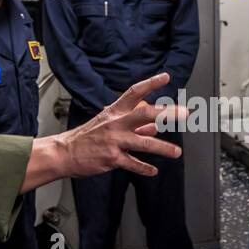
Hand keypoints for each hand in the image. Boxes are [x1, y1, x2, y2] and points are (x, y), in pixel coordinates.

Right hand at [21, 73, 186, 190]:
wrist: (64, 153)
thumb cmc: (87, 138)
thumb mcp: (108, 125)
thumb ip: (134, 126)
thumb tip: (154, 127)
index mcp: (115, 112)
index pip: (134, 92)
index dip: (151, 84)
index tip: (166, 77)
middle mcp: (116, 124)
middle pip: (145, 114)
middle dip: (166, 113)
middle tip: (184, 113)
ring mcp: (114, 141)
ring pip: (144, 142)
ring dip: (162, 148)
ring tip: (176, 152)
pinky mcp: (111, 158)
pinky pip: (132, 163)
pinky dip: (144, 169)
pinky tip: (153, 171)